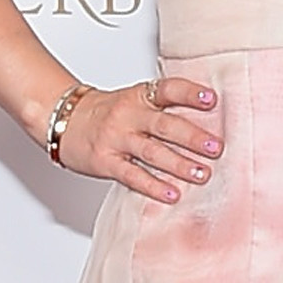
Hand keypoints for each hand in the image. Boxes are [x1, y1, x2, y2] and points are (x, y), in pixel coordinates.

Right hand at [54, 75, 219, 201]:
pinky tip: (171, 193)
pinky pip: (131, 175)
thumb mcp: (136, 100)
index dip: (189, 93)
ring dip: (179, 164)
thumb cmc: (111, 113)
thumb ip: (166, 108)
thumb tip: (212, 122)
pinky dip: (153, 185)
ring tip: (202, 174)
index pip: (167, 89)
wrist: (67, 120)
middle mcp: (129, 115)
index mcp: (140, 96)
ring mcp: (116, 138)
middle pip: (164, 125)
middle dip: (192, 137)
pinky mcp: (106, 161)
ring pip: (151, 152)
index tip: (212, 99)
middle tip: (216, 147)